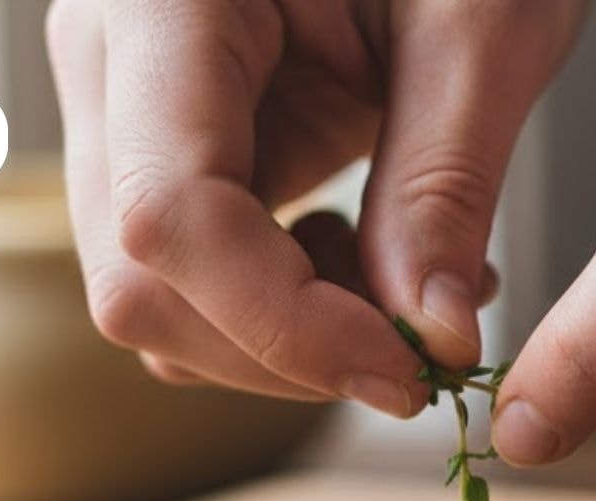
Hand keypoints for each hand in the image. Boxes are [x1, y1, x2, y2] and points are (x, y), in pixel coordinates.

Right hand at [46, 0, 582, 415]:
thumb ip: (445, 184)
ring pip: (156, 296)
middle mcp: (112, 53)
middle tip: (420, 350)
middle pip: (141, 278)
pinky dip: (283, 310)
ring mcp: (125, 102)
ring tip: (405, 285)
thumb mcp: (482, 25)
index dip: (282, 323)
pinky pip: (192, 272)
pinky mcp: (166, 143)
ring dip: (284, 339)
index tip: (406, 370)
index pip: (169, 213)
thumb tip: (433, 338)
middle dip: (284, 349)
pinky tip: (369, 263)